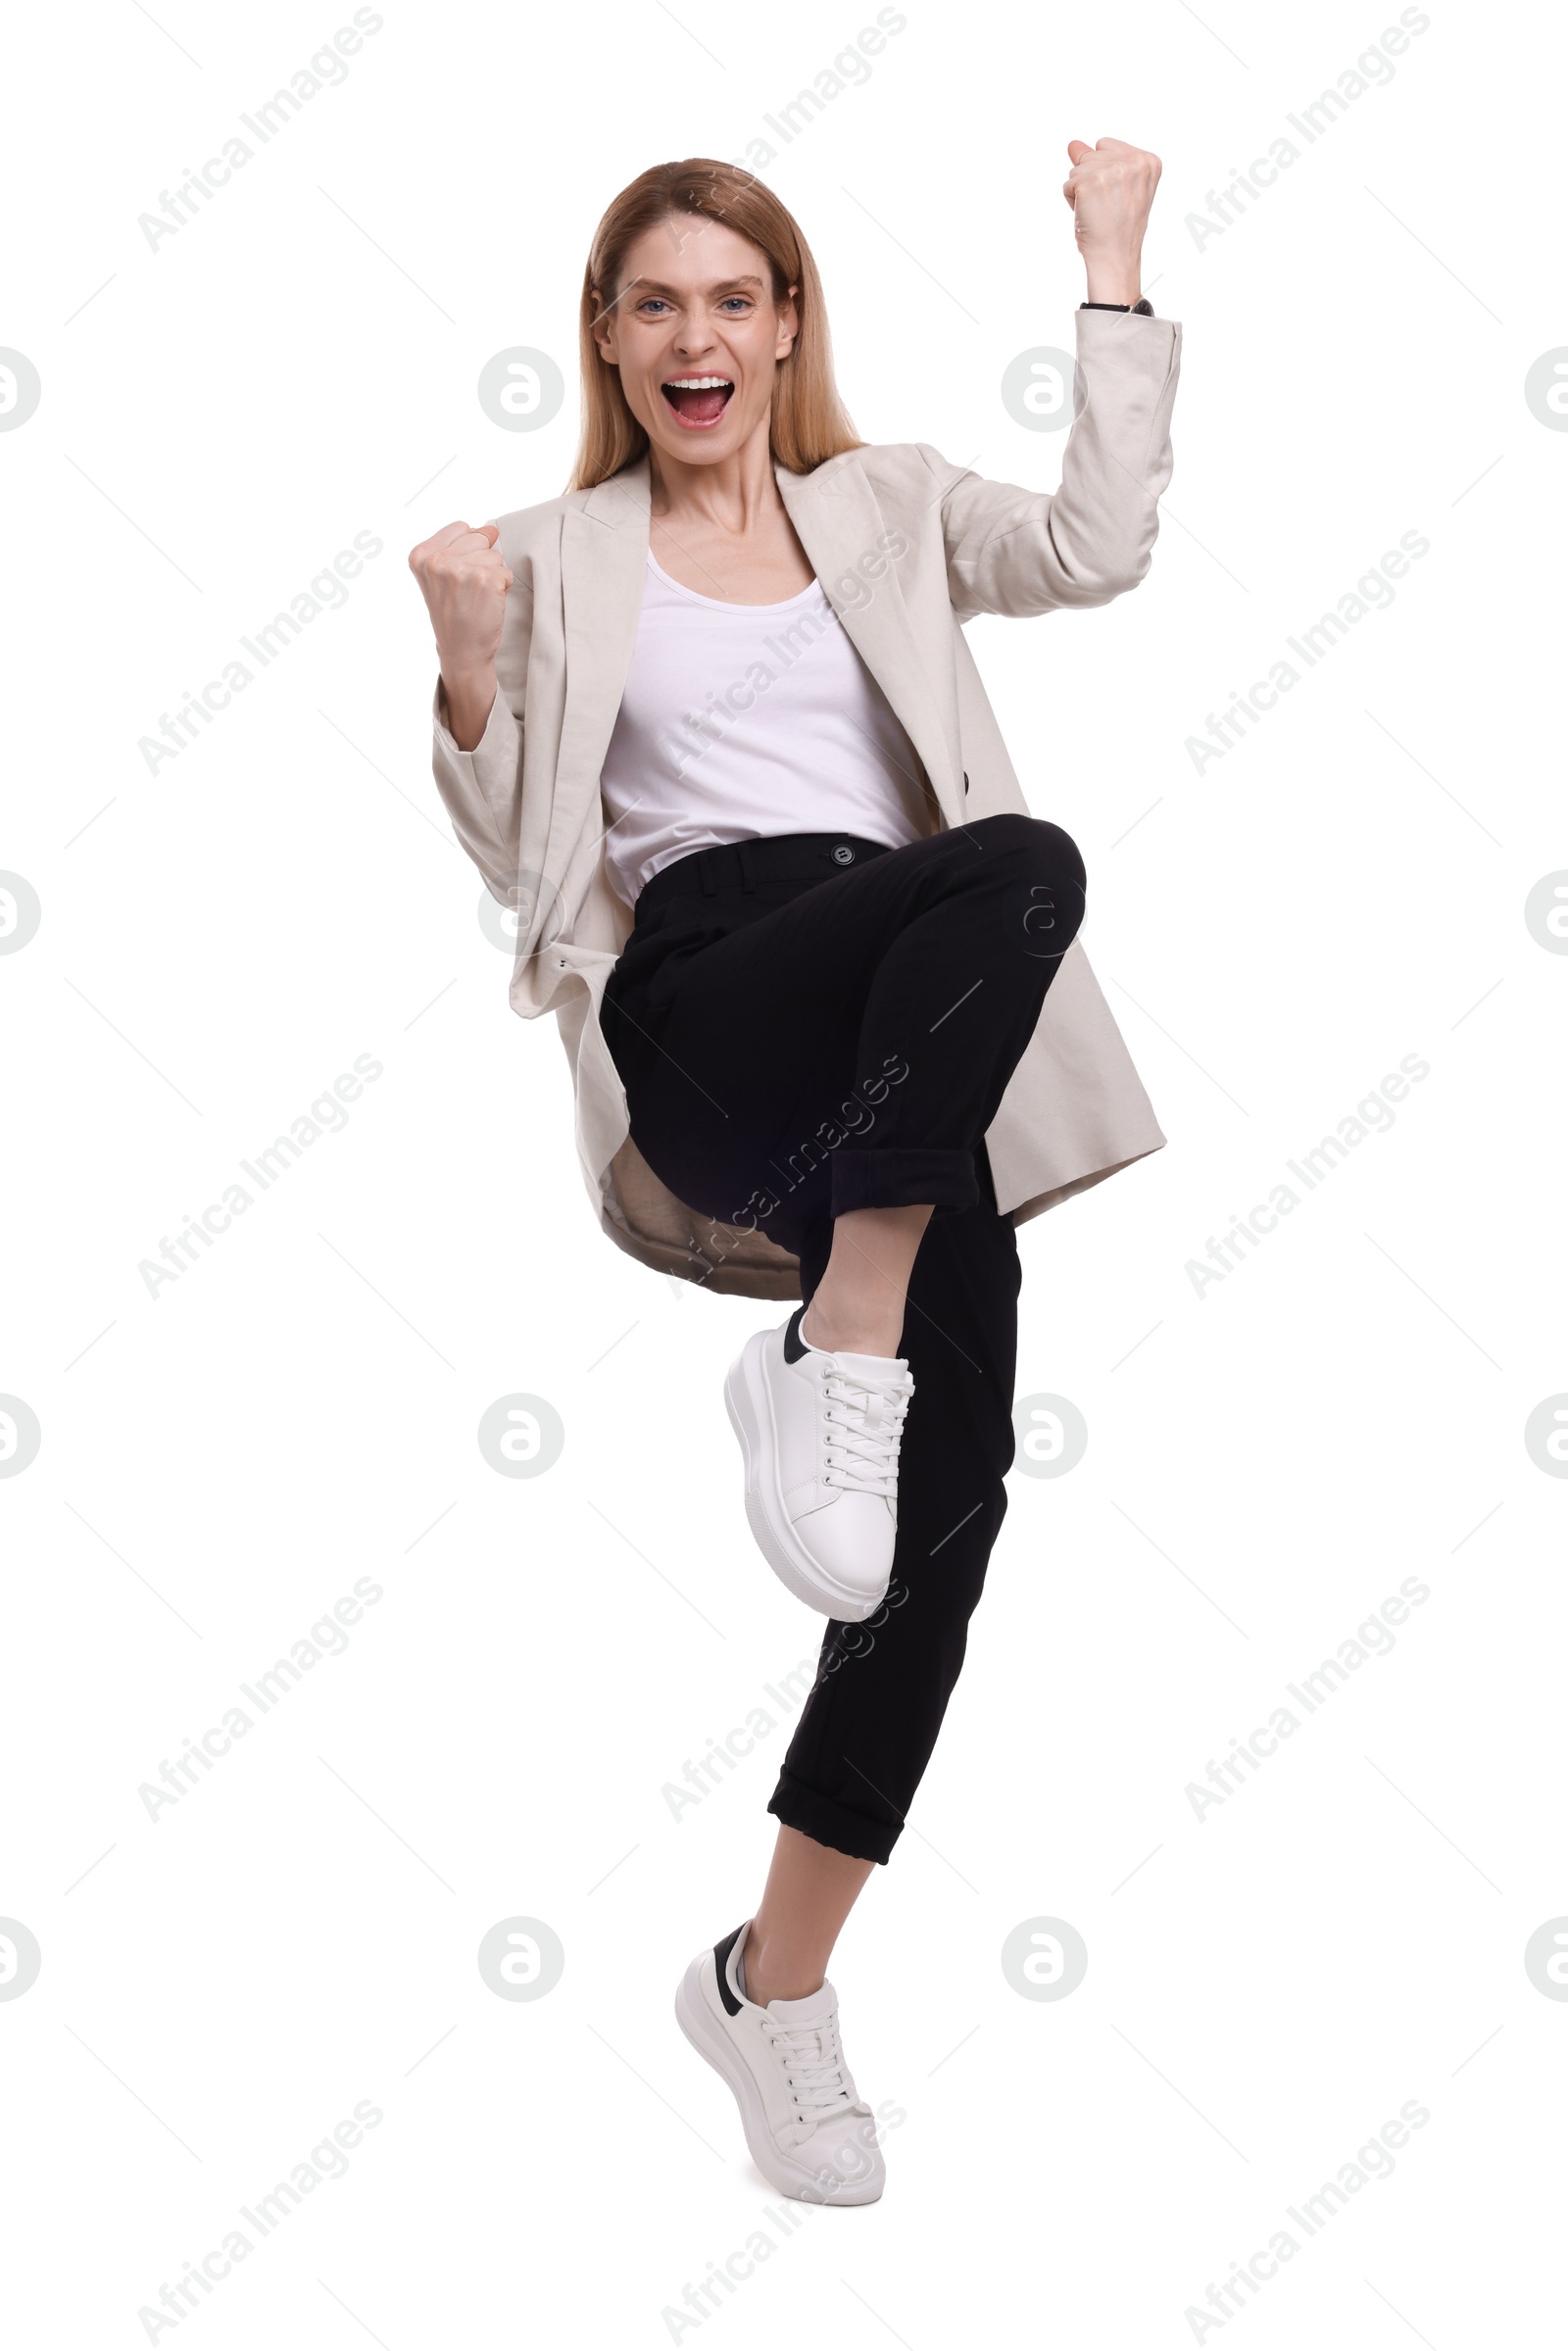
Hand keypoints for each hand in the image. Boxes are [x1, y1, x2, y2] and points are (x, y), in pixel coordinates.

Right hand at [408, 520, 511, 747]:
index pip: (462, 527)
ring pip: (495, 555)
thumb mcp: (440, 576)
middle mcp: (437, 560)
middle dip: (482, 561)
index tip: (460, 576)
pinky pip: (507, 572)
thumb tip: (490, 528)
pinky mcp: (486, 580)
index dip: (469, 548)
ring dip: (493, 575)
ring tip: (477, 598)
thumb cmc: (453, 613)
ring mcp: (461, 569)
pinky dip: (503, 588)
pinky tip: (487, 604)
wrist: (462, 650)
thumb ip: (458, 546)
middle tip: (469, 590)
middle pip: (480, 538)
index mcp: (421, 555)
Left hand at [1062, 137, 1160, 305]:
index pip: (1106, 145)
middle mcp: (1134, 162)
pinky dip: (1071, 200)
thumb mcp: (1116, 188)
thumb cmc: (1117, 228)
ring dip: (1081, 191)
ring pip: (1077, 168)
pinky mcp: (1091, 182)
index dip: (1104, 172)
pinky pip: (1068, 184)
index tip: (1117, 196)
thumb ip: (1098, 160)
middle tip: (1107, 207)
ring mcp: (1113, 170)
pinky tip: (1088, 215)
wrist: (1115, 257)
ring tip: (1098, 211)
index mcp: (1149, 161)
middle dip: (1091, 179)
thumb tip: (1072, 144)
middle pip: (1091, 154)